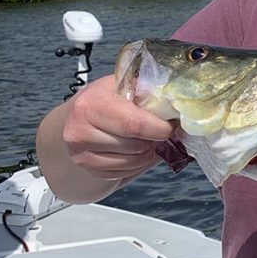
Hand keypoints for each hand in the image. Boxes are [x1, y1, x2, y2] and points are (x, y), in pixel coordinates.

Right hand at [61, 75, 176, 180]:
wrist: (79, 114)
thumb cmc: (108, 97)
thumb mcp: (124, 84)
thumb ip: (147, 93)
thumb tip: (177, 109)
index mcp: (91, 103)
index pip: (134, 124)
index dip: (160, 128)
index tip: (171, 124)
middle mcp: (80, 130)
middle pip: (135, 146)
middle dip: (154, 140)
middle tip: (159, 132)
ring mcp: (80, 153)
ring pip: (131, 162)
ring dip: (147, 154)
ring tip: (147, 139)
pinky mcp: (86, 169)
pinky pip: (123, 173)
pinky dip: (136, 164)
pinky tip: (135, 151)